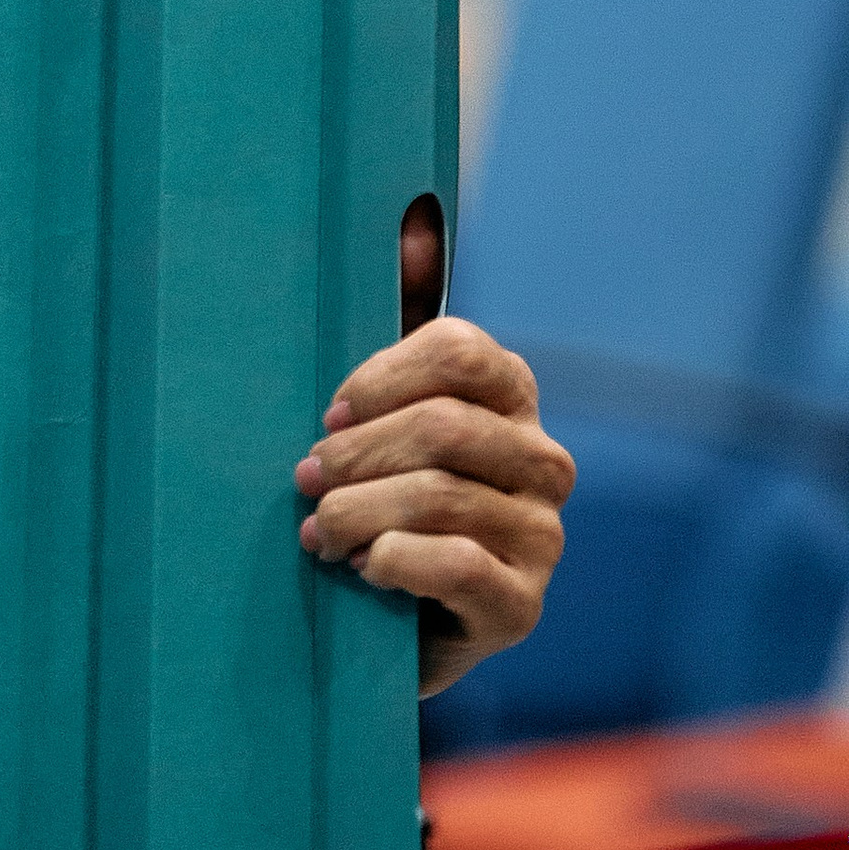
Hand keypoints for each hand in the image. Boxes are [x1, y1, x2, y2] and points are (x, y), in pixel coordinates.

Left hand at [295, 313, 574, 697]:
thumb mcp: (375, 411)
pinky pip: (457, 566)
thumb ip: (393, 319)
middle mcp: (543, 462)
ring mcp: (542, 537)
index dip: (381, 376)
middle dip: (356, 453)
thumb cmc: (374, 494)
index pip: (460, 351)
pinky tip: (363, 567)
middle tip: (306, 480)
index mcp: (509, 397)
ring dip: (358, 512)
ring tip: (317, 531)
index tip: (329, 410)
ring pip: (441, 497)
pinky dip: (392, 561)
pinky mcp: (521, 607)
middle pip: (443, 428)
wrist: (384, 624)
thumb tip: (417, 225)